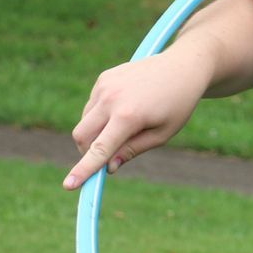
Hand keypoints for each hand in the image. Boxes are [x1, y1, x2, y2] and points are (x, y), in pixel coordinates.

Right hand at [63, 54, 210, 188]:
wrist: (183, 67)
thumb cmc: (178, 104)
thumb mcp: (162, 133)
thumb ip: (133, 150)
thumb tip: (109, 167)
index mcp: (128, 116)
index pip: (99, 149)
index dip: (83, 169)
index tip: (68, 186)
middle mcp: (111, 98)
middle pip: (81, 135)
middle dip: (87, 151)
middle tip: (109, 156)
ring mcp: (105, 85)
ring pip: (85, 120)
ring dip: (96, 132)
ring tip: (128, 125)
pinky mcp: (104, 78)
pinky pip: (92, 105)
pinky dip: (101, 115)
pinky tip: (126, 107)